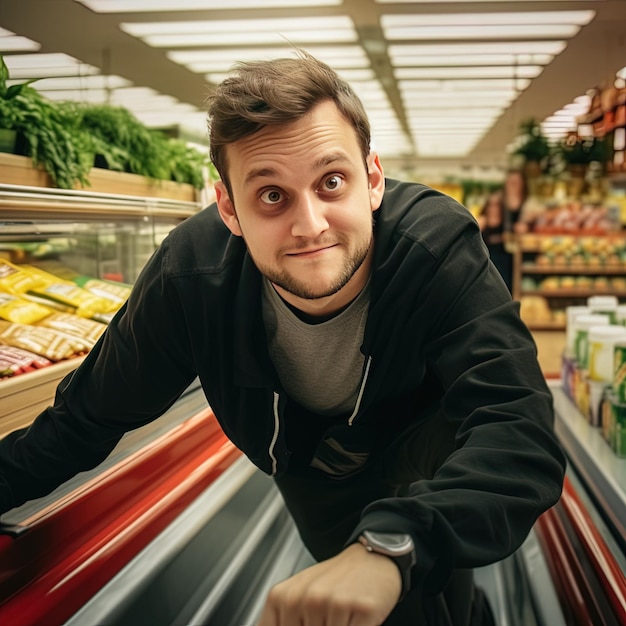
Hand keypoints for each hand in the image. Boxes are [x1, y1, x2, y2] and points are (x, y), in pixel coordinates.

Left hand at [256, 542, 401, 625]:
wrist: (371, 557)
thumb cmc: (335, 579)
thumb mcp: (299, 595)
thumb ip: (282, 618)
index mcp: (283, 597)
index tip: (304, 622)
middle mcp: (305, 598)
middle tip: (326, 616)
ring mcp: (332, 603)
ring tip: (341, 616)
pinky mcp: (361, 609)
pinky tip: (354, 617)